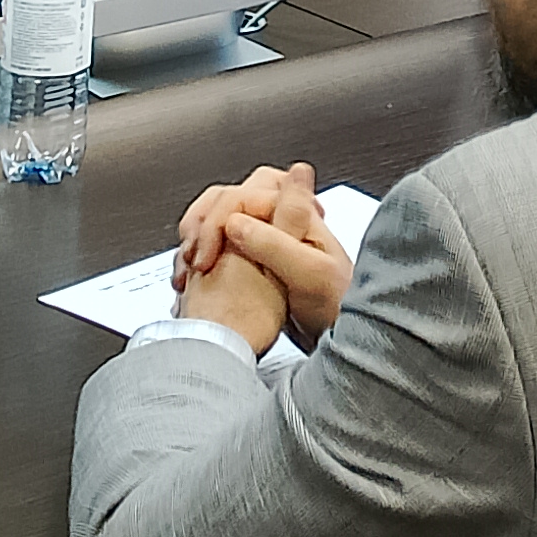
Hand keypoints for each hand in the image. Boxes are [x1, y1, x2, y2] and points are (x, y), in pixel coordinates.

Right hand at [175, 163, 358, 349]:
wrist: (347, 340)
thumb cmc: (338, 306)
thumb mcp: (310, 275)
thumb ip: (276, 245)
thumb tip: (234, 223)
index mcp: (294, 214)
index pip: (240, 196)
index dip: (216, 222)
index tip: (205, 258)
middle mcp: (279, 222)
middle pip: (226, 201)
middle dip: (202, 225)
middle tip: (193, 259)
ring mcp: (267, 243)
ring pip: (220, 224)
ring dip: (199, 242)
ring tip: (189, 273)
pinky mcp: (258, 265)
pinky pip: (222, 249)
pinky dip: (204, 261)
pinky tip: (197, 283)